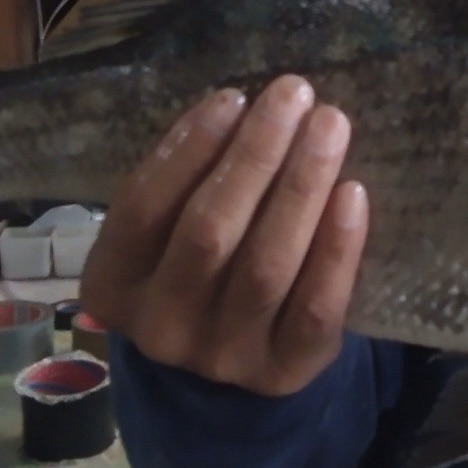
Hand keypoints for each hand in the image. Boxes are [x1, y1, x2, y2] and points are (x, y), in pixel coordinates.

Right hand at [79, 76, 368, 397]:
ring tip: (328, 125)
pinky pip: (315, 309)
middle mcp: (162, 326)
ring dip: (301, 186)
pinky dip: (336, 249)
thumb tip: (241, 108)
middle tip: (293, 94)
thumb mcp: (162, 235)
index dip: (189, 149)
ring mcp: (224, 355)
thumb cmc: (191, 272)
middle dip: (256, 155)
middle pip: (210, 232)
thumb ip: (188, 184)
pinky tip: (352, 193)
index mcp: (114, 284)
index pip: (144, 208)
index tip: (233, 97)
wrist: (221, 373)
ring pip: (266, 265)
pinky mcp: (284, 373)